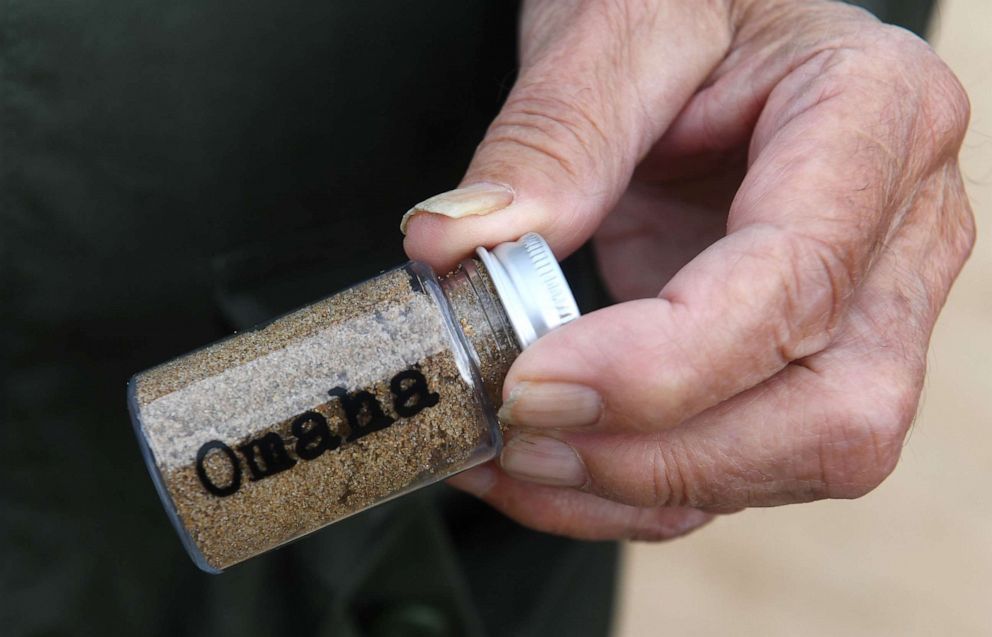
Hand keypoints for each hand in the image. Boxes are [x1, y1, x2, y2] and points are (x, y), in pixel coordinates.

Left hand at [403, 0, 973, 540]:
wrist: (714, 29)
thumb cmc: (685, 2)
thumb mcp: (618, 25)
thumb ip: (552, 137)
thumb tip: (455, 247)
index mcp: (877, 118)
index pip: (797, 280)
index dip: (664, 362)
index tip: (530, 381)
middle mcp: (897, 234)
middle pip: (831, 411)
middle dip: (664, 454)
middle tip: (519, 431)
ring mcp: (862, 308)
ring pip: (796, 459)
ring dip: (639, 485)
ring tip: (509, 456)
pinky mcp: (801, 359)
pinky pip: (742, 465)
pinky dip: (634, 489)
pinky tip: (543, 467)